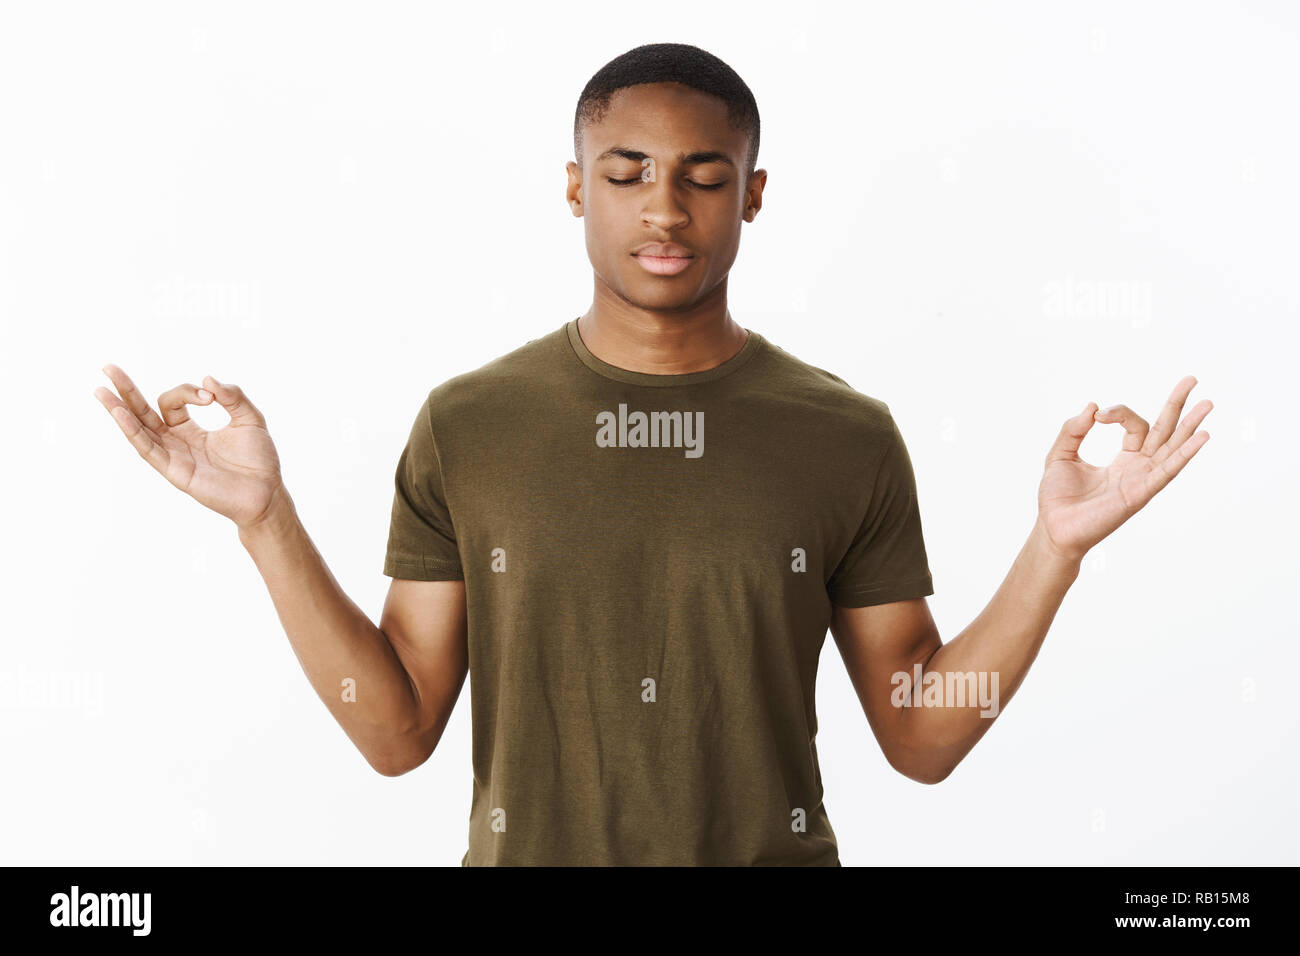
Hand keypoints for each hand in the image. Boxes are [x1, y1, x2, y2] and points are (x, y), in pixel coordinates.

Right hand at [93, 365, 285, 530]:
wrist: (267, 492)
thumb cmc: (259, 459)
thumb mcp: (250, 418)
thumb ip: (232, 396)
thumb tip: (207, 378)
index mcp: (190, 429)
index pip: (172, 402)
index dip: (188, 392)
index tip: (211, 396)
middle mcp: (176, 442)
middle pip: (143, 413)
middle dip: (126, 390)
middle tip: (108, 367)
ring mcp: (173, 457)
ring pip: (139, 430)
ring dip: (119, 410)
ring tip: (101, 390)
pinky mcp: (175, 471)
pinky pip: (149, 450)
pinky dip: (133, 431)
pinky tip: (120, 413)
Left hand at [1037, 375, 1211, 562]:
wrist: (1053, 527)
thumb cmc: (1057, 497)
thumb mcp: (1060, 455)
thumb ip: (1073, 430)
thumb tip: (1092, 406)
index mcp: (1124, 458)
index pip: (1135, 425)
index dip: (1119, 413)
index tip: (1098, 415)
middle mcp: (1139, 467)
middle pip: (1165, 432)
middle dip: (1177, 406)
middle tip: (1192, 379)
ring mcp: (1143, 480)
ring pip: (1173, 448)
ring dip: (1190, 426)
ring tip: (1208, 403)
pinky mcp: (1140, 493)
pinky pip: (1167, 471)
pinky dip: (1185, 454)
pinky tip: (1201, 437)